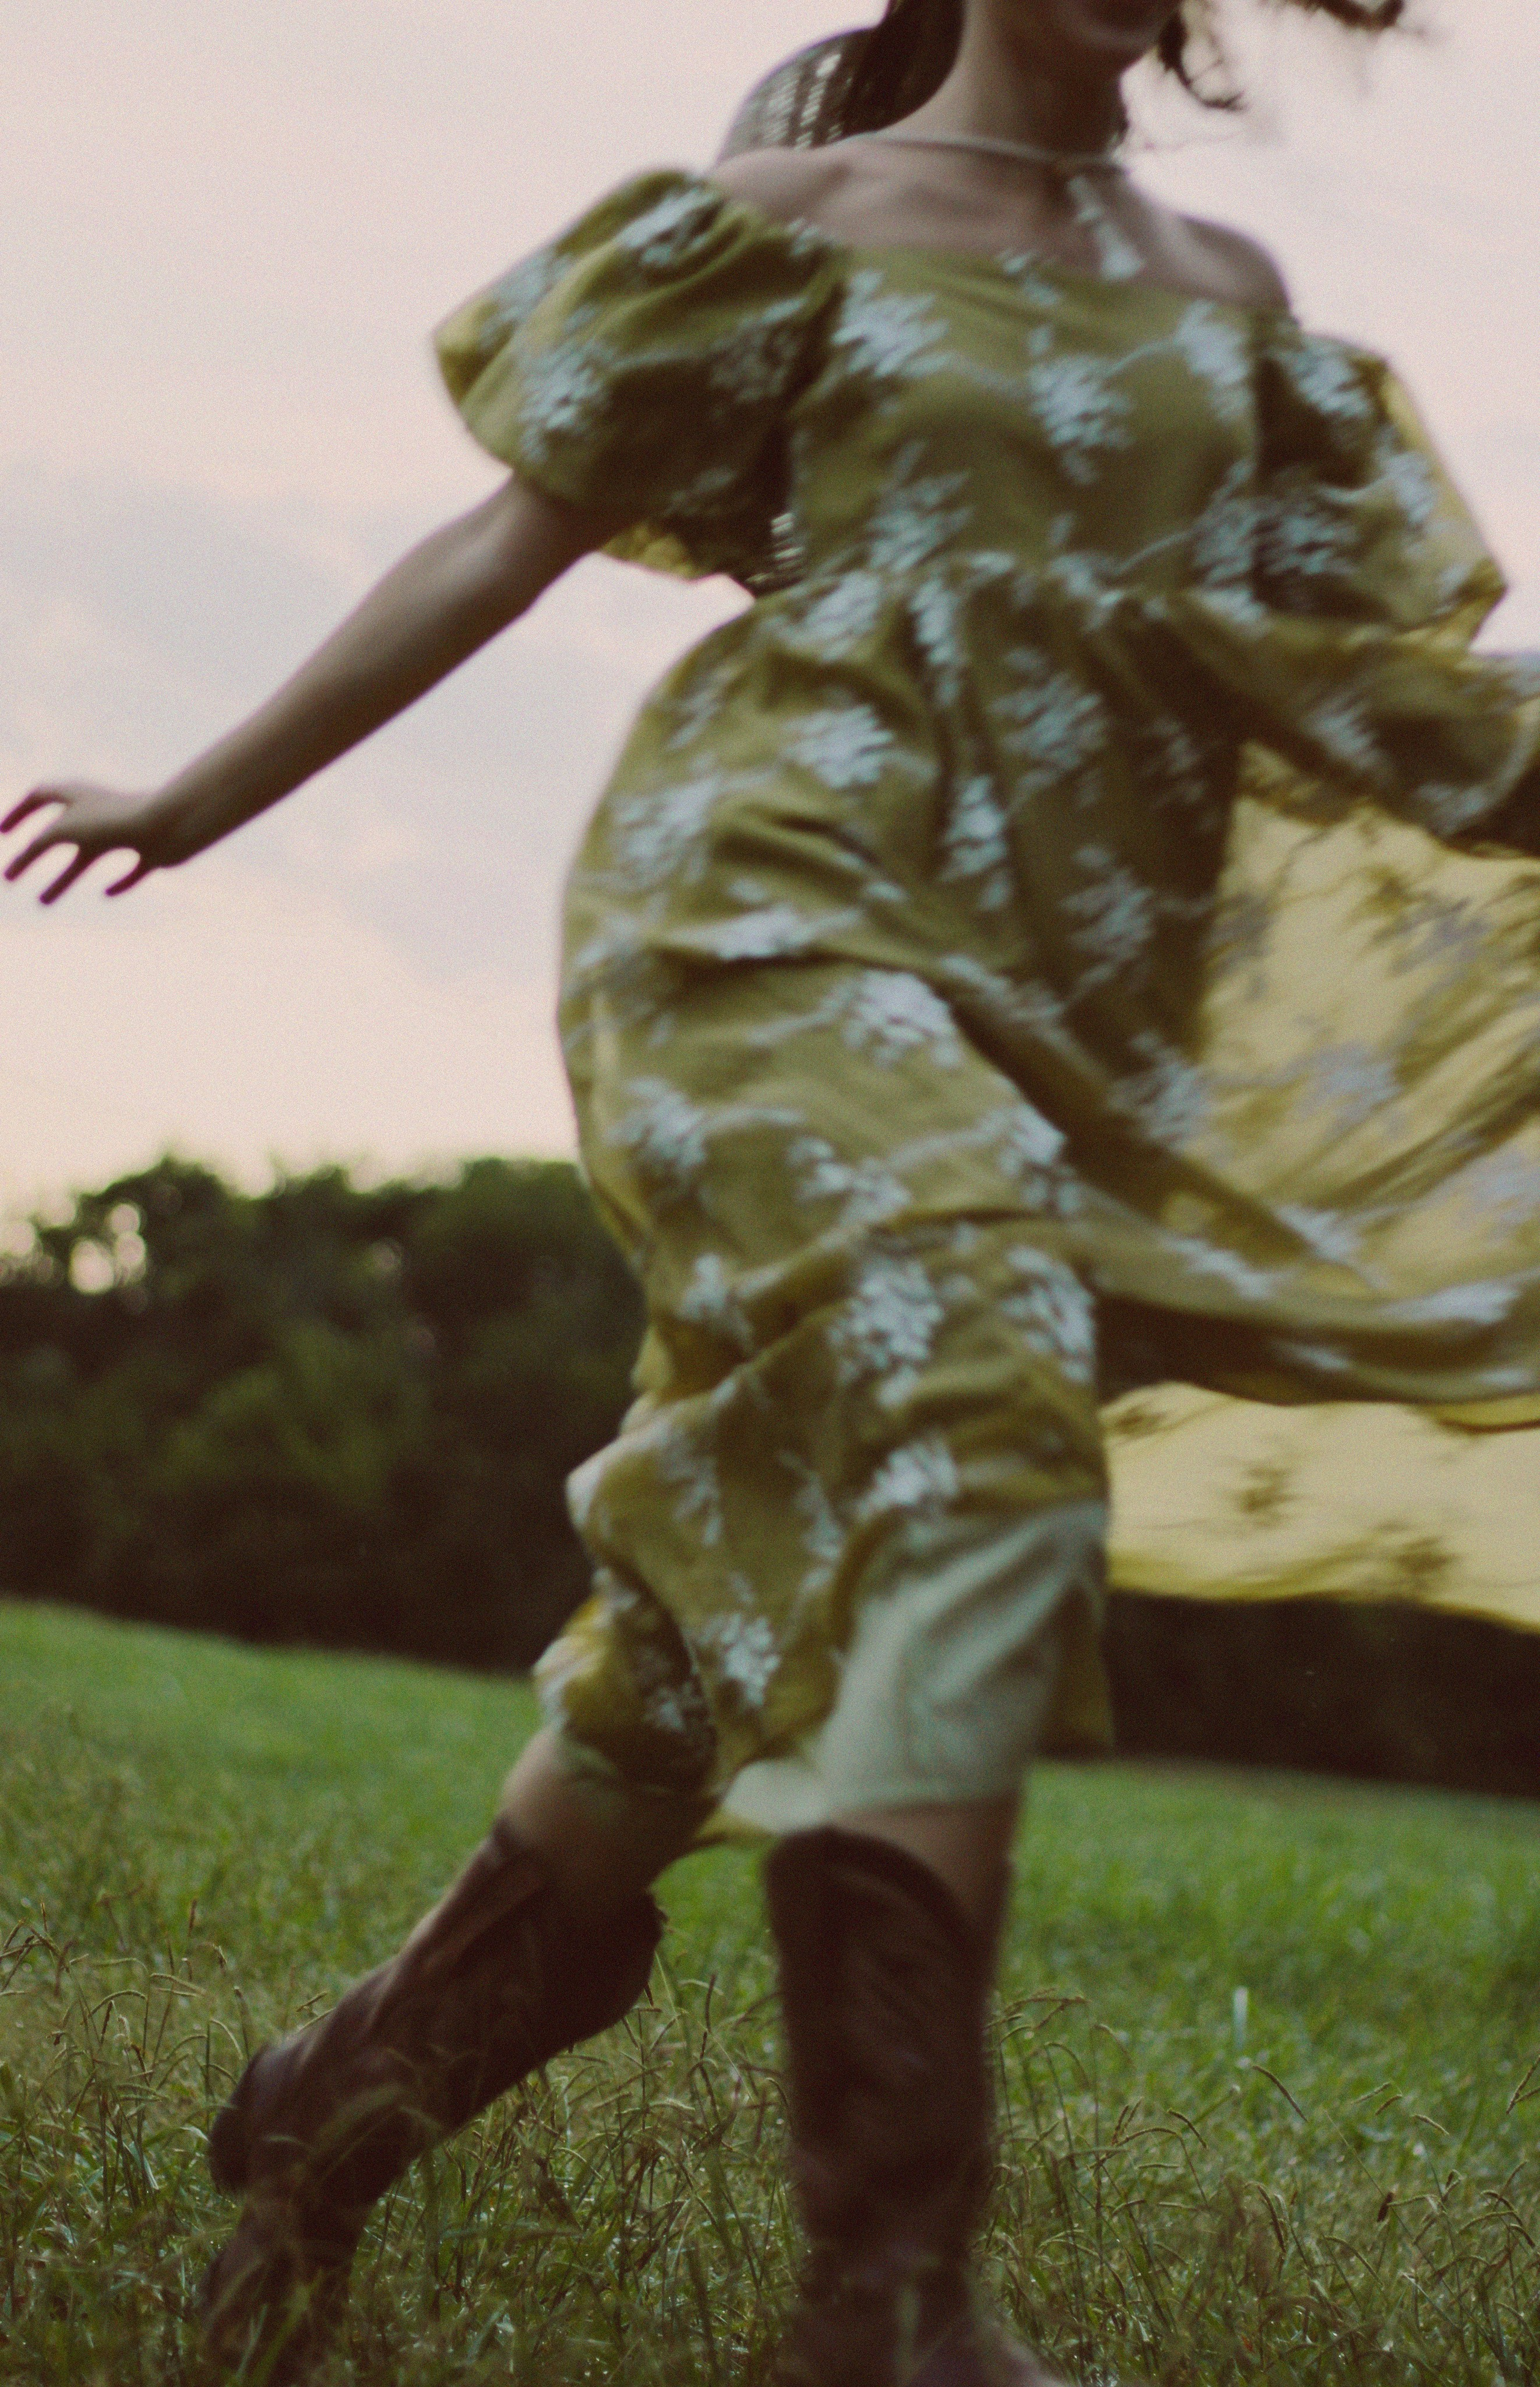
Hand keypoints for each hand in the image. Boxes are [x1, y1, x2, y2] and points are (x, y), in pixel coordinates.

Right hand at [1, 782, 181, 904]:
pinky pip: (132, 869)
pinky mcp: (151, 852)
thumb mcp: (66, 830)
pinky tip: (107, 893)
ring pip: (88, 859)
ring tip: (43, 903)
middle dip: (32, 857)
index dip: (17, 814)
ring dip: (63, 880)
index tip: (3, 834)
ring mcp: (125, 833)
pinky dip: (119, 882)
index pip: (39, 798)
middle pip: (58, 836)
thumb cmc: (115, 821)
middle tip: (10, 878)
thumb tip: (26, 857)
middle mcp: (100, 812)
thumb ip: (39, 844)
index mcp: (78, 795)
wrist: (171, 823)